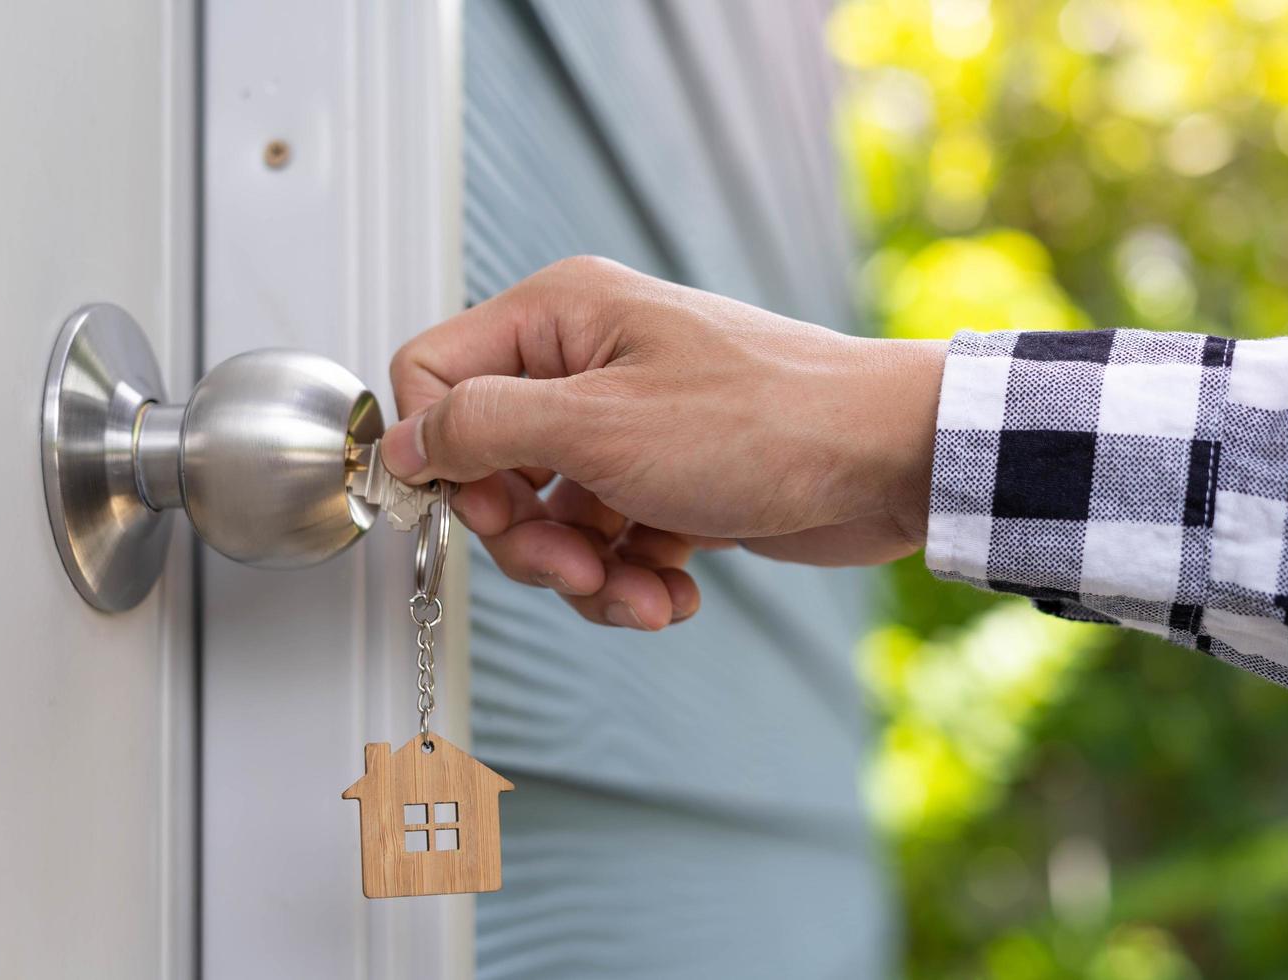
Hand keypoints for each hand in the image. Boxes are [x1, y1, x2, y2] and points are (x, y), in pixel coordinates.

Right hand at [381, 256, 945, 630]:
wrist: (886, 461)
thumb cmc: (766, 421)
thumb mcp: (597, 425)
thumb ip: (482, 428)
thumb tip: (401, 440)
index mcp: (560, 318)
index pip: (435, 374)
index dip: (439, 453)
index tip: (475, 509)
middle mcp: (587, 365)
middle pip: (489, 464)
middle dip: (527, 537)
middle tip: (573, 564)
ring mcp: (628, 427)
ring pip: (549, 519)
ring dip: (585, 574)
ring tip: (641, 590)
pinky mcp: (665, 481)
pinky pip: (608, 544)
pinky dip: (632, 580)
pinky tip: (675, 590)